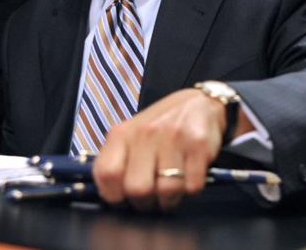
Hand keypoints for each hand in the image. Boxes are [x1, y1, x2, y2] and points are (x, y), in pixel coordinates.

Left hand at [93, 88, 244, 211]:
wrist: (198, 103)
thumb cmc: (159, 127)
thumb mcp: (130, 136)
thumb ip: (117, 162)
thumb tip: (110, 196)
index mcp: (122, 133)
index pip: (107, 174)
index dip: (113, 195)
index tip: (123, 197)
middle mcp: (146, 133)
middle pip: (137, 189)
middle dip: (146, 202)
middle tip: (152, 195)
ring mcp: (173, 137)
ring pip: (166, 191)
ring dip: (170, 198)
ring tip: (172, 186)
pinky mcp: (198, 144)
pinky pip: (192, 186)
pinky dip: (191, 188)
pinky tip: (189, 175)